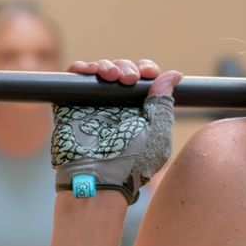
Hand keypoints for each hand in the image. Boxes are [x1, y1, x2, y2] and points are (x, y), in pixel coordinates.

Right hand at [54, 58, 181, 202]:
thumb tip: (174, 75)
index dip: (146, 70)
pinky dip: (83, 68)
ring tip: (112, 76)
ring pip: (100, 71)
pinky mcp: (71, 104)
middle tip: (129, 79)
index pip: (143, 80)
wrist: (99, 179)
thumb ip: (163, 102)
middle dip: (127, 67)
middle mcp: (116, 106)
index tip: (149, 73)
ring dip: (108, 66)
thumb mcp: (157, 133)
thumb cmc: (132, 164)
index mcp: (139, 111)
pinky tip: (93, 72)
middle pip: (121, 71)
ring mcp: (93, 104)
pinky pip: (75, 78)